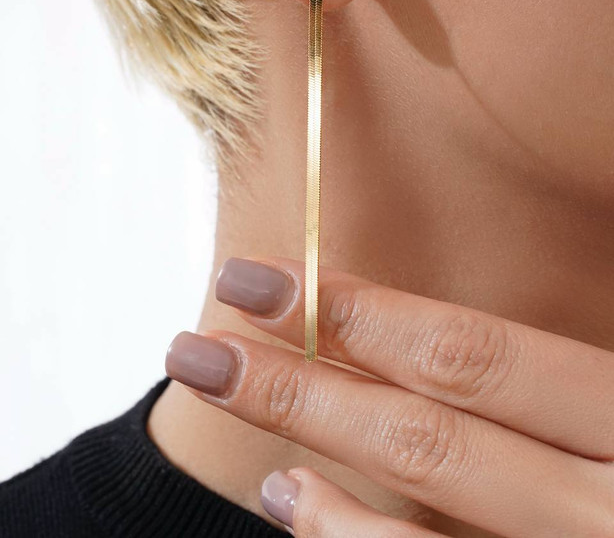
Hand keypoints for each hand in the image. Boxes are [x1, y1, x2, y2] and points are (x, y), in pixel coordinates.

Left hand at [165, 256, 613, 536]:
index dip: (360, 311)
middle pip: (428, 431)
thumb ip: (568, 369)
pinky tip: (298, 511)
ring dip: (315, 462)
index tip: (265, 277)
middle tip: (198, 339)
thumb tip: (449, 334)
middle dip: (300, 378)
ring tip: (232, 411)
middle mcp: (610, 500)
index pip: (475, 356)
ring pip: (433, 518)